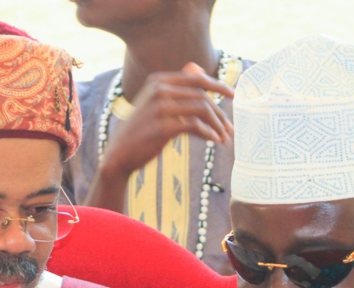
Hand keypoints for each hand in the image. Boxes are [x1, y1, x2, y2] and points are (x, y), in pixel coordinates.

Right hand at [100, 63, 233, 179]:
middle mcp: (159, 90)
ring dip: (217, 124)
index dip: (218, 85)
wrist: (120, 154)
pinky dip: (208, 133)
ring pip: (201, 109)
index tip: (233, 95)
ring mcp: (161, 107)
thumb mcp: (156, 103)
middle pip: (201, 95)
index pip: (196, 78)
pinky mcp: (163, 126)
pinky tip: (214, 140)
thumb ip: (176, 87)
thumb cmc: (141, 130)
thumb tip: (198, 68)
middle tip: (230, 127)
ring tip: (224, 137)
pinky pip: (195, 126)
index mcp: (158, 81)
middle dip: (219, 112)